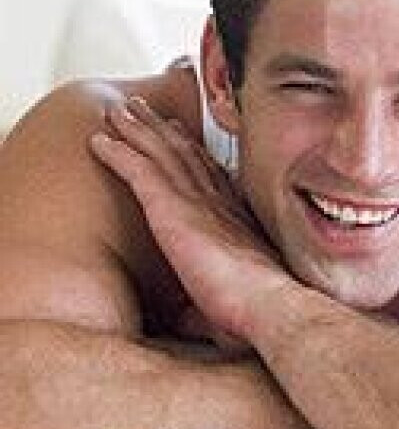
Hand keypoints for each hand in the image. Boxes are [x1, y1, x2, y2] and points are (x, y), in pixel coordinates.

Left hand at [89, 96, 292, 343]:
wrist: (268, 303)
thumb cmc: (258, 310)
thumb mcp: (230, 301)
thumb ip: (205, 301)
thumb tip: (184, 320)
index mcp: (233, 218)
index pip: (210, 175)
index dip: (194, 151)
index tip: (182, 133)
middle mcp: (217, 202)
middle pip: (186, 154)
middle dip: (163, 129)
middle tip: (145, 108)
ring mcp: (196, 203)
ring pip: (161, 154)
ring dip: (138, 129)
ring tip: (118, 110)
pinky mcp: (174, 211)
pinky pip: (139, 171)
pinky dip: (119, 152)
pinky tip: (99, 139)